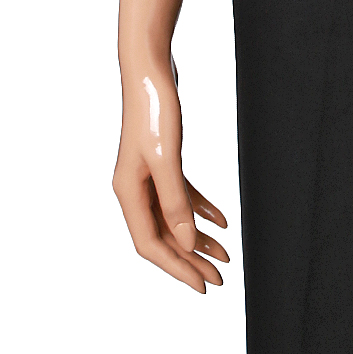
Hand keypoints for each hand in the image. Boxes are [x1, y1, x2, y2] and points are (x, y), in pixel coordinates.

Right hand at [113, 55, 229, 292]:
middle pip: (163, 236)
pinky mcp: (162, 160)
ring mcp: (147, 174)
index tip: (203, 286)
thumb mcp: (167, 158)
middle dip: (191, 260)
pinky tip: (222, 220)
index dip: (177, 269)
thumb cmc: (154, 109)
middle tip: (220, 279)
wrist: (151, 67)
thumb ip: (175, 202)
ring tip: (225, 254)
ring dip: (198, 238)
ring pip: (173, 218)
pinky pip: (181, 195)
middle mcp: (134, 188)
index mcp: (128, 193)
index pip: (151, 245)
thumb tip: (187, 243)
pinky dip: (201, 208)